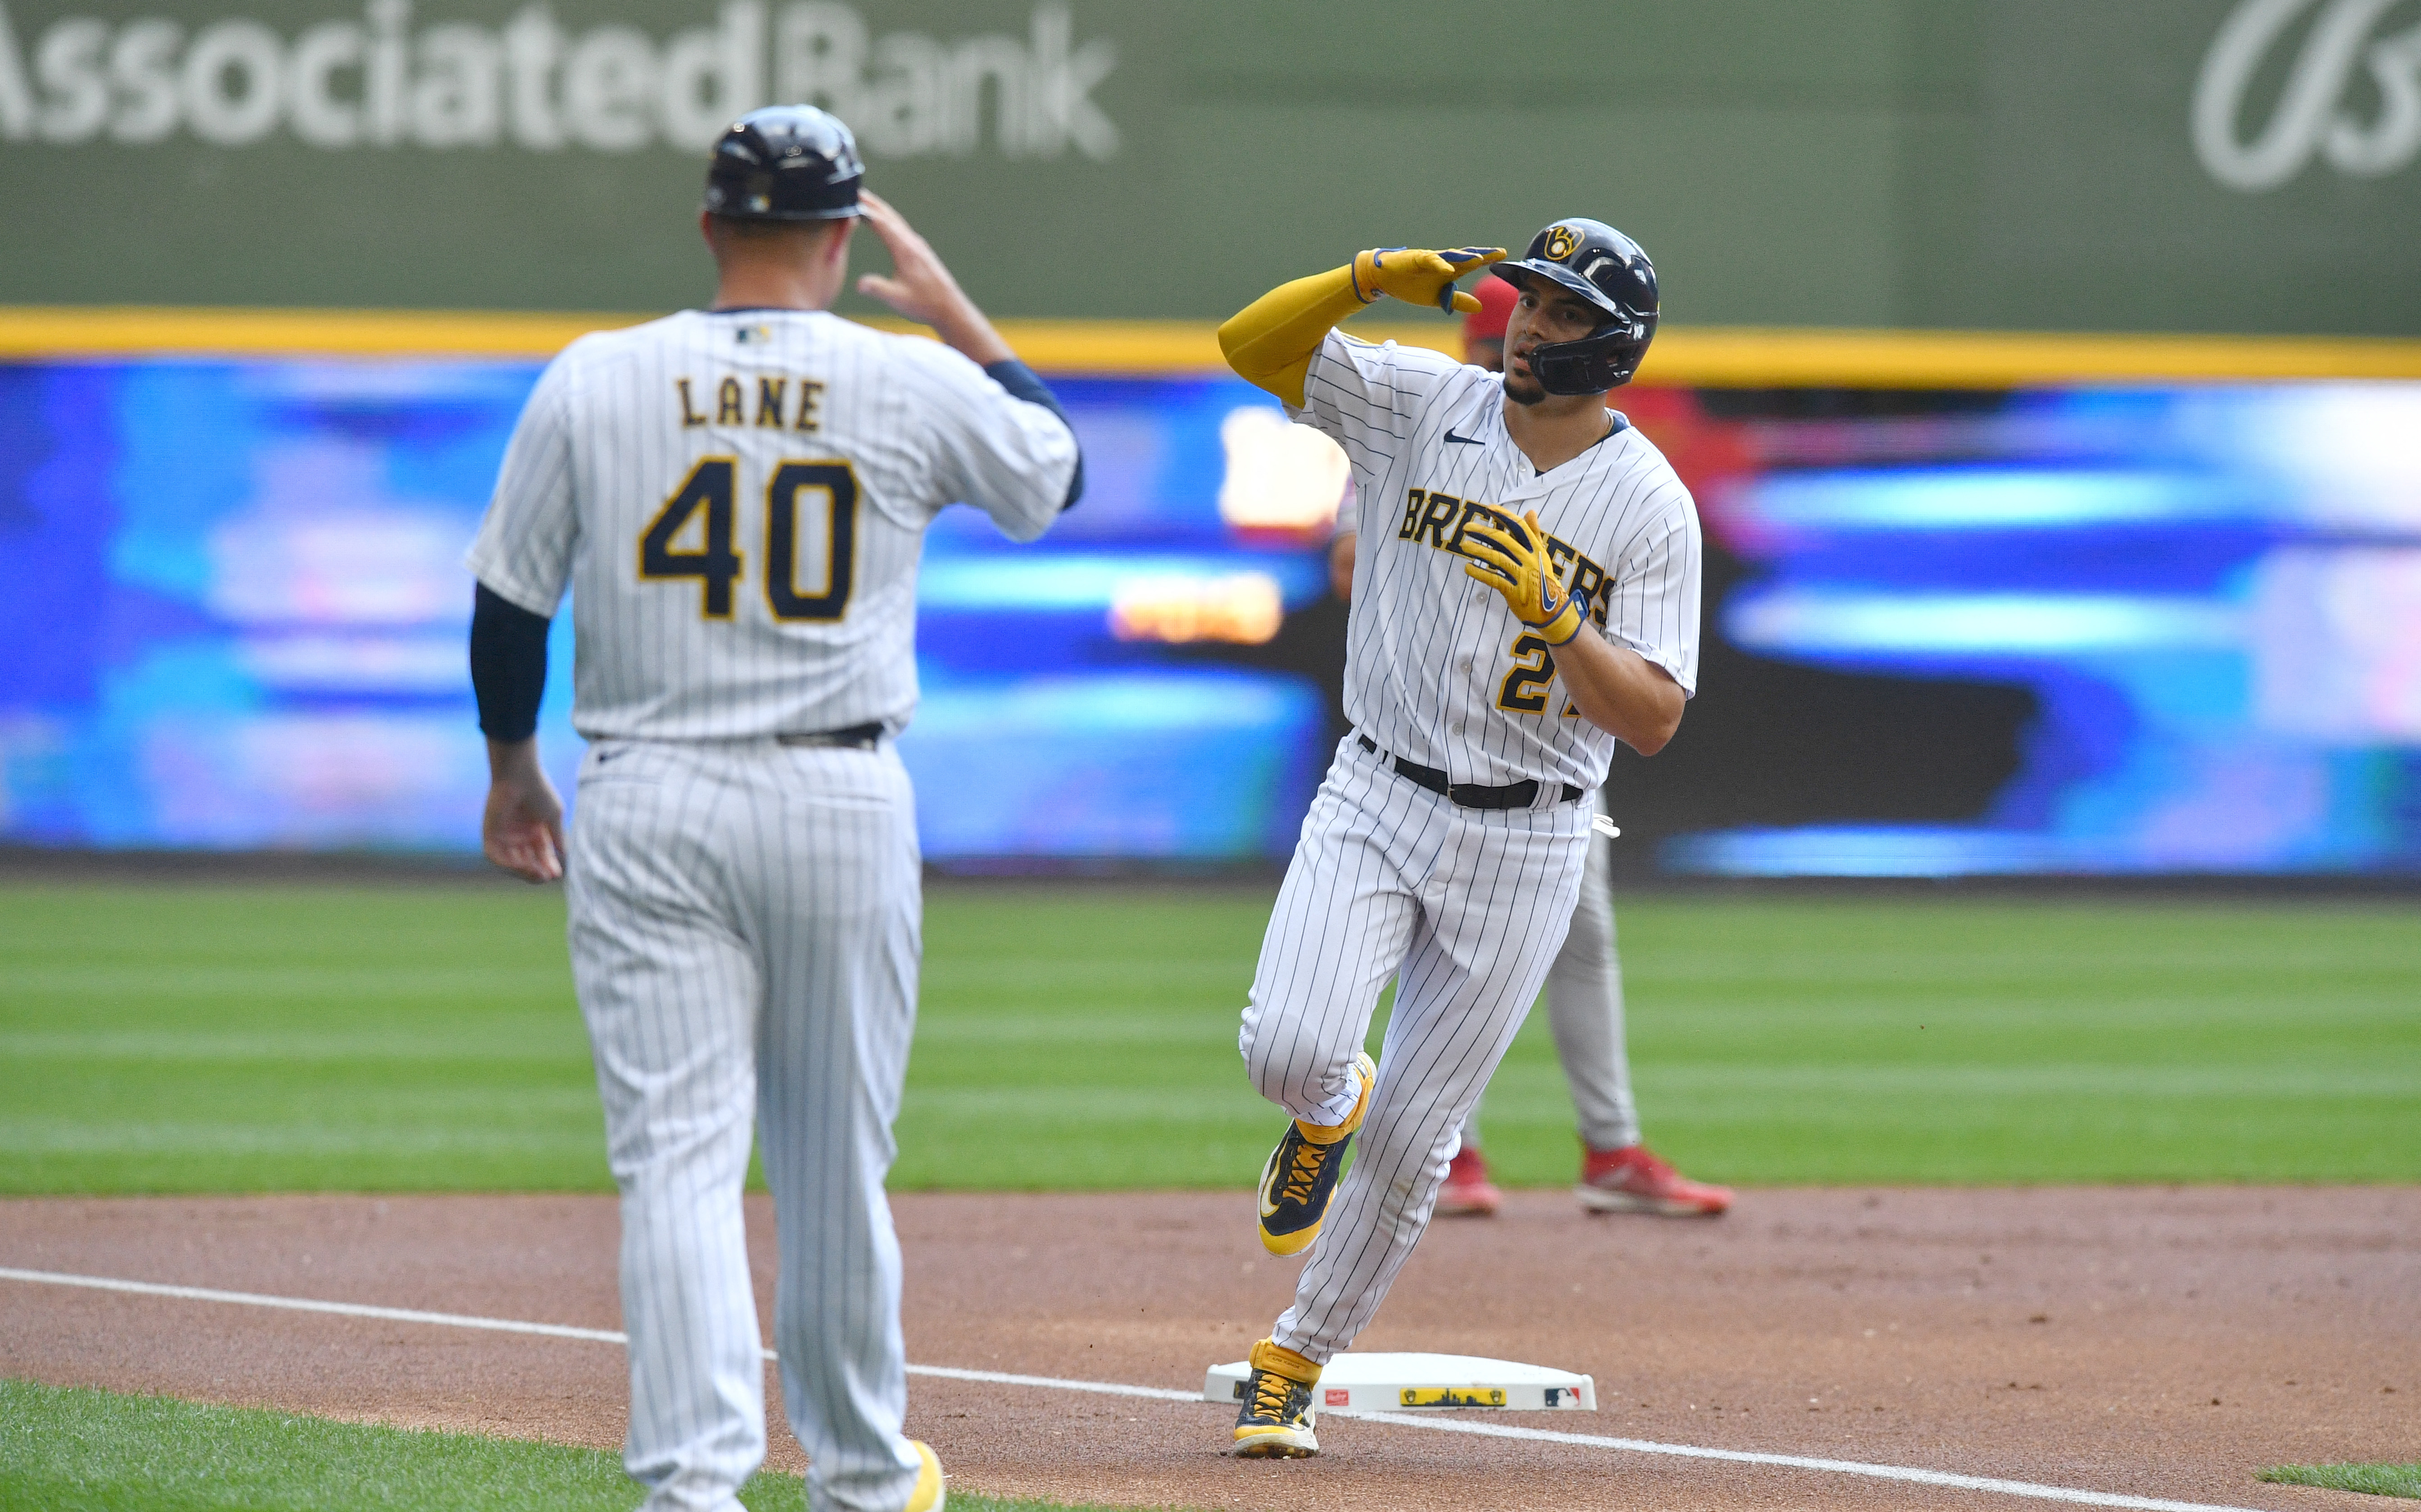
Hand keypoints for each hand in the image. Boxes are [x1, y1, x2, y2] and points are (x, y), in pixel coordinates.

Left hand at [482, 738, 564, 882]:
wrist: (519, 775)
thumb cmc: (539, 791)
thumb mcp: (553, 817)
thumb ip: (557, 836)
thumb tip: (564, 854)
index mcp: (534, 830)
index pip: (541, 854)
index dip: (549, 865)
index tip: (557, 874)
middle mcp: (519, 834)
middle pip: (527, 860)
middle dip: (537, 870)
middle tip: (547, 877)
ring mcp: (504, 835)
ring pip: (512, 861)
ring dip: (524, 870)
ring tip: (538, 874)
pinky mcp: (490, 833)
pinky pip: (496, 855)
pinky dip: (508, 863)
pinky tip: (523, 866)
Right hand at [854, 189, 1012, 365]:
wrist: (949, 308)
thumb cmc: (924, 304)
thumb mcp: (897, 298)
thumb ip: (877, 288)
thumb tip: (859, 284)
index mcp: (905, 250)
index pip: (882, 223)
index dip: (865, 210)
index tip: (850, 200)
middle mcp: (912, 243)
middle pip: (889, 216)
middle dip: (872, 203)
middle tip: (855, 191)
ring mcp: (918, 245)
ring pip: (896, 221)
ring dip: (880, 210)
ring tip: (866, 202)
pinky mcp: (920, 251)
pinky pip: (901, 229)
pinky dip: (889, 221)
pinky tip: (886, 224)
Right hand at [1350, 246, 1505, 312]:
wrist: (1384, 279)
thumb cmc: (1411, 286)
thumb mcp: (1438, 299)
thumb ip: (1459, 301)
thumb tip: (1480, 307)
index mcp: (1450, 271)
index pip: (1472, 264)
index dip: (1488, 261)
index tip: (1504, 258)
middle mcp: (1444, 262)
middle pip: (1466, 257)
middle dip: (1483, 255)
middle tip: (1500, 253)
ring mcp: (1430, 259)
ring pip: (1451, 257)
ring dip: (1465, 258)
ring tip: (1479, 259)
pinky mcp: (1416, 259)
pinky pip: (1430, 261)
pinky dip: (1439, 265)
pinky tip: (1449, 269)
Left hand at [1460, 509, 1583, 643]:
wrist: (1552, 609)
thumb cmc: (1543, 578)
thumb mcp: (1541, 555)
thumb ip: (1534, 533)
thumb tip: (1530, 511)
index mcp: (1536, 549)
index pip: (1519, 526)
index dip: (1503, 516)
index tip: (1488, 508)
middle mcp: (1529, 560)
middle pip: (1503, 540)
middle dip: (1483, 532)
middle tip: (1467, 527)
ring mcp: (1522, 575)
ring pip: (1496, 558)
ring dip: (1478, 550)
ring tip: (1464, 545)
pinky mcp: (1514, 591)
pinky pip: (1493, 579)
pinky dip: (1479, 572)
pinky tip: (1467, 568)